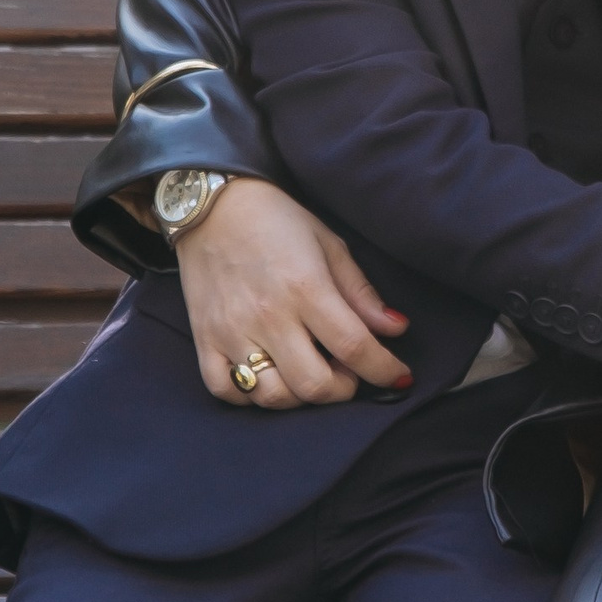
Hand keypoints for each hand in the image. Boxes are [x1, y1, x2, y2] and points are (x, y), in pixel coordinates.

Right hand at [171, 175, 410, 407]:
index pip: (355, 347)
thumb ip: (361, 294)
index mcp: (306, 287)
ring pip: (271, 396)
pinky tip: (268, 377)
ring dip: (300, 397)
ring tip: (308, 372)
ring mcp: (231, 331)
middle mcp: (268, 315)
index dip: (384, 371)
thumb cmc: (276, 221)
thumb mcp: (329, 246)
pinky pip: (227, 391)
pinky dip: (250, 396)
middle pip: (314, 385)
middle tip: (347, 372)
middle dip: (343, 390)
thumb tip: (395, 329)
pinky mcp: (204, 338)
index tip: (397, 376)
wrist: (211, 204)